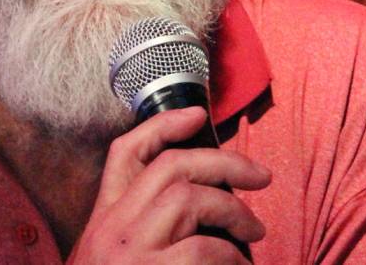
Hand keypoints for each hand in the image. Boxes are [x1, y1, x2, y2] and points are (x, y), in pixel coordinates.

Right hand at [69, 107, 270, 263]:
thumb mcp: (110, 254)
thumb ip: (143, 227)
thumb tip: (204, 203)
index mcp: (103, 217)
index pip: (125, 153)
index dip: (162, 126)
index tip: (198, 114)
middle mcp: (113, 226)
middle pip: (170, 167)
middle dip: (224, 162)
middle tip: (261, 176)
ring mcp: (129, 250)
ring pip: (188, 199)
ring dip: (233, 210)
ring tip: (253, 231)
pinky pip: (202, 250)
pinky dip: (230, 255)